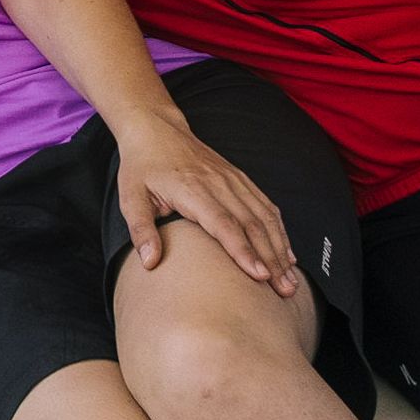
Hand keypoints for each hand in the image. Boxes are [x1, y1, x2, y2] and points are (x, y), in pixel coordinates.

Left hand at [114, 117, 299, 297]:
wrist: (156, 129)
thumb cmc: (142, 166)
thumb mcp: (130, 197)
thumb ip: (141, 230)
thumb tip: (149, 262)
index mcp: (192, 189)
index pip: (224, 224)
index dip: (243, 251)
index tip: (260, 275)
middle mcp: (218, 184)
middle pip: (251, 225)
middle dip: (270, 259)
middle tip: (284, 290)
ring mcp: (232, 180)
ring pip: (264, 217)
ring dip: (280, 249)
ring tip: (289, 280)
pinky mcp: (239, 178)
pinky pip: (265, 205)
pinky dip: (279, 230)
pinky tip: (286, 253)